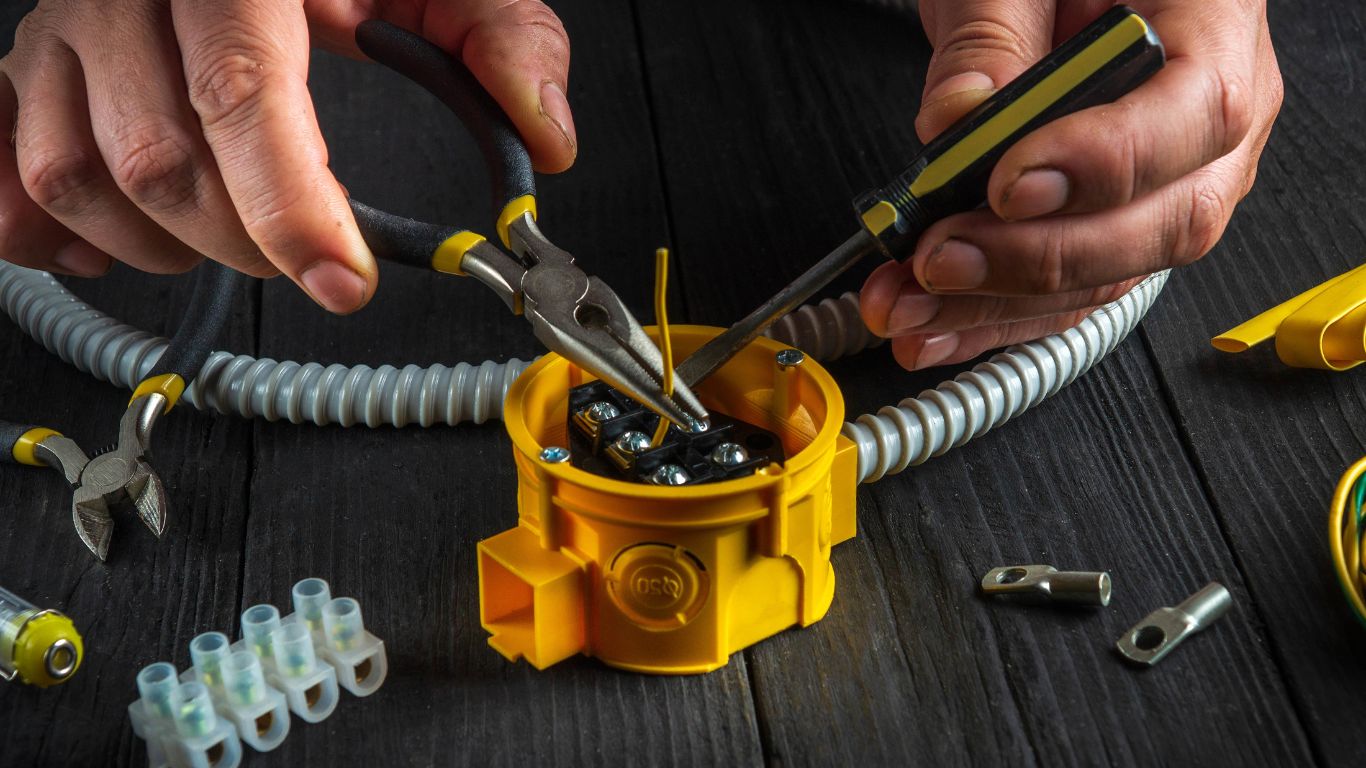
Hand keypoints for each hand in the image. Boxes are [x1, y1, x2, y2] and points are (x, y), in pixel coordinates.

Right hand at [0, 0, 574, 312]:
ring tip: (231, 236)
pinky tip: (121, 243)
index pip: (244, 96)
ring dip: (162, 245)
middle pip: (163, 158)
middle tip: (311, 257)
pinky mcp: (29, 68)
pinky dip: (50, 232)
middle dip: (250, 241)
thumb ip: (501, 34)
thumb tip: (545, 132)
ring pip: (76, 175)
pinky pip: (8, 171)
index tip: (343, 278)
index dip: (293, 207)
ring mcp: (63, 28)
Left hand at [860, 0, 1281, 369]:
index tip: (1008, 185)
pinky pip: (1070, 292)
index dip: (1101, 165)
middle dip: (1034, 258)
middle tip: (940, 257)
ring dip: (995, 305)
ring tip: (908, 304)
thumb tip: (958, 119)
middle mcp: (1211, 121)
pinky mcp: (1116, 226)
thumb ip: (991, 35)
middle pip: (1158, 223)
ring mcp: (1171, 184)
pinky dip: (994, 319)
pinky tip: (933, 331)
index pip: (1195, 115)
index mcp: (1216, 27)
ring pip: (1106, 276)